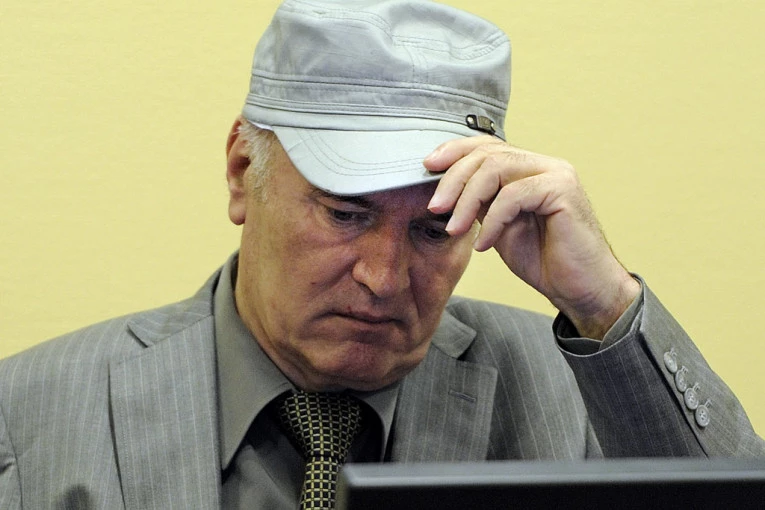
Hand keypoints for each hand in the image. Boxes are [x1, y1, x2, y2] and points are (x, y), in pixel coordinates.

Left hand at [424, 136, 639, 338]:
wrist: (581, 290)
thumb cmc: (544, 261)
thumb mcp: (499, 227)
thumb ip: (480, 204)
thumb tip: (444, 190)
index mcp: (529, 169)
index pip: (487, 146)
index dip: (455, 151)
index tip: (427, 166)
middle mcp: (544, 165)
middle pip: (488, 154)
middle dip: (453, 179)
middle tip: (434, 207)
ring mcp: (556, 174)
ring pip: (498, 169)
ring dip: (467, 199)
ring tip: (453, 229)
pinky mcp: (563, 190)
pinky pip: (514, 196)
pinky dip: (493, 220)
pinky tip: (484, 245)